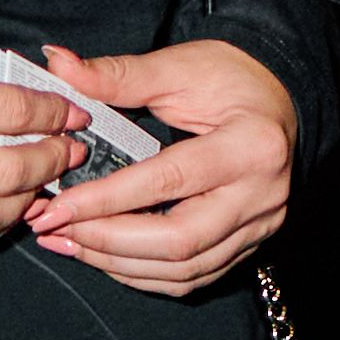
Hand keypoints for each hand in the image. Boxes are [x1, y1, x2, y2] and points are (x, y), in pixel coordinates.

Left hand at [20, 42, 300, 296]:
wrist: (281, 96)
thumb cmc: (231, 77)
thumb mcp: (179, 66)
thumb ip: (118, 74)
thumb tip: (59, 62)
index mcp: (251, 145)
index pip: (169, 180)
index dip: (108, 198)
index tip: (58, 206)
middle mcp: (262, 195)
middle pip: (179, 241)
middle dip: (109, 241)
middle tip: (58, 229)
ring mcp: (259, 225)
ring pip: (184, 269)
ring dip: (119, 264)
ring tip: (72, 243)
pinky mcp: (250, 243)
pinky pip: (193, 277)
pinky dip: (145, 274)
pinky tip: (109, 258)